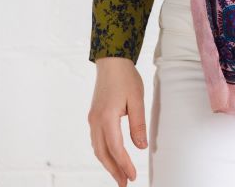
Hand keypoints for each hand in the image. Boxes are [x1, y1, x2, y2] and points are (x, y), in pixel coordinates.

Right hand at [88, 58, 147, 184]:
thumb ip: (138, 124)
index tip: (133, 176)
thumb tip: (141, 147)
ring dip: (108, 163)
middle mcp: (96, 121)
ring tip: (119, 175)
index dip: (124, 164)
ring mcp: (93, 118)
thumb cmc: (125, 77)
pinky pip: (96, 140)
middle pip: (103, 153)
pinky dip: (104, 152)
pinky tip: (111, 157)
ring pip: (98, 148)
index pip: (116, 148)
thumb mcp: (137, 99)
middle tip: (125, 184)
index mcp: (107, 117)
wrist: (111, 60)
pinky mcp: (94, 116)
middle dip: (114, 170)